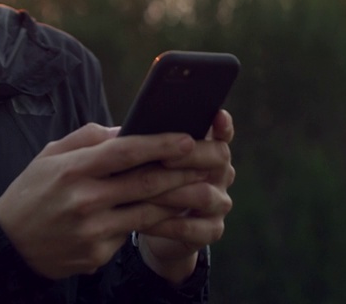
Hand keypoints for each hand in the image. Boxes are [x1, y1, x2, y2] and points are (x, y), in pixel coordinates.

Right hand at [0, 123, 207, 279]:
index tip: (187, 137)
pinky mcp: (96, 255)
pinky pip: (129, 235)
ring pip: (147, 214)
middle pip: (145, 184)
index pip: (125, 152)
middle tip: (208, 164)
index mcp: (72, 170)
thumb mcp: (50, 156)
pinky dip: (144, 223)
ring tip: (202, 190)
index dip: (159, 144)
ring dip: (178, 201)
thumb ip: (89, 139)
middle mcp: (84, 201)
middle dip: (182, 173)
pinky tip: (160, 215)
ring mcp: (92, 232)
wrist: (6, 245)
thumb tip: (128, 130)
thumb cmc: (31, 192)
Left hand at [137, 109, 235, 284]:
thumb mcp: (148, 158)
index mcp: (209, 149)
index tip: (217, 115)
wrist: (155, 225)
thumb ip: (147, 142)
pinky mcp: (211, 229)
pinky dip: (165, 224)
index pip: (223, 132)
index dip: (223, 125)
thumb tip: (122, 132)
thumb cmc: (149, 180)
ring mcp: (219, 202)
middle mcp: (221, 173)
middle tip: (164, 158)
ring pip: (204, 195)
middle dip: (191, 156)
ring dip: (172, 194)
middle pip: (219, 157)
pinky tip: (143, 222)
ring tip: (143, 193)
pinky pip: (192, 228)